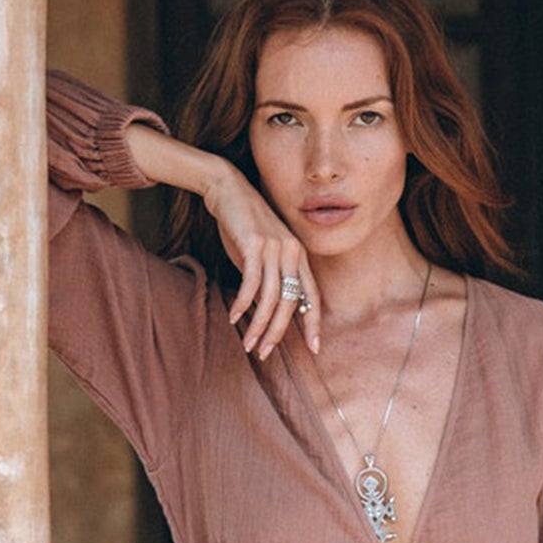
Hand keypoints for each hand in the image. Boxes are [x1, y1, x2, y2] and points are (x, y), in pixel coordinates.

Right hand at [204, 167, 321, 358]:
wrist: (229, 190)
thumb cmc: (244, 227)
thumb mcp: (262, 255)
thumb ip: (270, 279)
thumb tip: (265, 311)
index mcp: (299, 257)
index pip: (312, 296)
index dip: (313, 323)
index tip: (314, 348)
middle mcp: (292, 252)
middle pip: (290, 303)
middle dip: (277, 332)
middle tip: (263, 352)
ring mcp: (275, 247)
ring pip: (270, 297)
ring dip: (258, 324)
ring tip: (247, 343)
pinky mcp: (254, 244)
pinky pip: (250, 283)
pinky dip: (241, 303)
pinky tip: (233, 317)